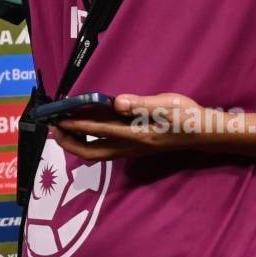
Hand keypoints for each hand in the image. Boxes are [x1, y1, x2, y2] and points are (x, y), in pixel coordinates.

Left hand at [52, 92, 207, 161]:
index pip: (100, 130)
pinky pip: (104, 150)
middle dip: (69, 142)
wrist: (202, 134)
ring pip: (97, 154)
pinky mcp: (134, 148)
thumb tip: (116, 102)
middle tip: (52, 128)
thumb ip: (140, 104)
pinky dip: (88, 143)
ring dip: (76, 144)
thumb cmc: (186, 116)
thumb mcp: (167, 104)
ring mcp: (132, 150)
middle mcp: (131, 146)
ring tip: (61, 132)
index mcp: (138, 134)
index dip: (78, 124)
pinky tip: (83, 133)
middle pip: (92, 151)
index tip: (60, 118)